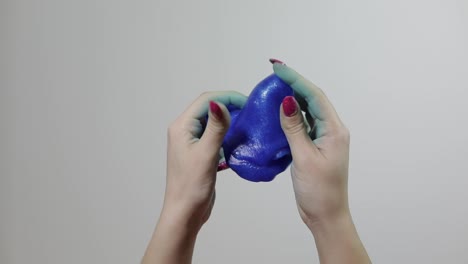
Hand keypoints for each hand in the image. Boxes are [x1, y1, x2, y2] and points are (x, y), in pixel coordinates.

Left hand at [142, 91, 246, 263]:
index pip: (206, 100)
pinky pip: (215, 137)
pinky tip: (239, 142)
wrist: (185, 212)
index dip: (227, 97)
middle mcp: (185, 130)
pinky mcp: (200, 153)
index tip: (248, 103)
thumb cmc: (192, 185)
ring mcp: (192, 142)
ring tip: (248, 125)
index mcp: (182, 126)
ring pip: (213, 123)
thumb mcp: (206, 154)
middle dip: (229, 107)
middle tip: (250, 113)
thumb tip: (220, 102)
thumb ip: (215, 127)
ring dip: (229, 121)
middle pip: (209, 109)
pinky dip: (227, 136)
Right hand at [274, 62, 349, 225]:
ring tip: (274, 86)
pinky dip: (291, 115)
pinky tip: (278, 111)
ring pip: (308, 110)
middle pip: (312, 99)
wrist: (326, 215)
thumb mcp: (304, 157)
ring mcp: (324, 138)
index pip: (314, 96)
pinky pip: (303, 124)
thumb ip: (295, 128)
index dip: (296, 79)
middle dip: (294, 84)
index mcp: (334, 130)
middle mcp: (332, 130)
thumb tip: (286, 101)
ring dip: (292, 97)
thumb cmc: (318, 191)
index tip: (278, 68)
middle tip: (274, 72)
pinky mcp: (316, 146)